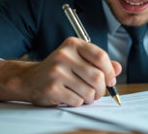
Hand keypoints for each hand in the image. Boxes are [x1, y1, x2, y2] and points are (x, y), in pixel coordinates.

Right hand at [0, 37, 120, 106]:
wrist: (30, 79)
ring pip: (89, 91)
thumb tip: (118, 68)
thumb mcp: (78, 60)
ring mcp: (57, 71)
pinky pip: (77, 100)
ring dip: (90, 98)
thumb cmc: (59, 69)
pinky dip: (78, 102)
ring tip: (84, 95)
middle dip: (102, 89)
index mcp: (73, 44)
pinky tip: (71, 97)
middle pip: (97, 76)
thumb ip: (99, 63)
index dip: (110, 71)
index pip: (101, 56)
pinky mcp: (52, 88)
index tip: (111, 80)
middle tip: (98, 92)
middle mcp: (64, 55)